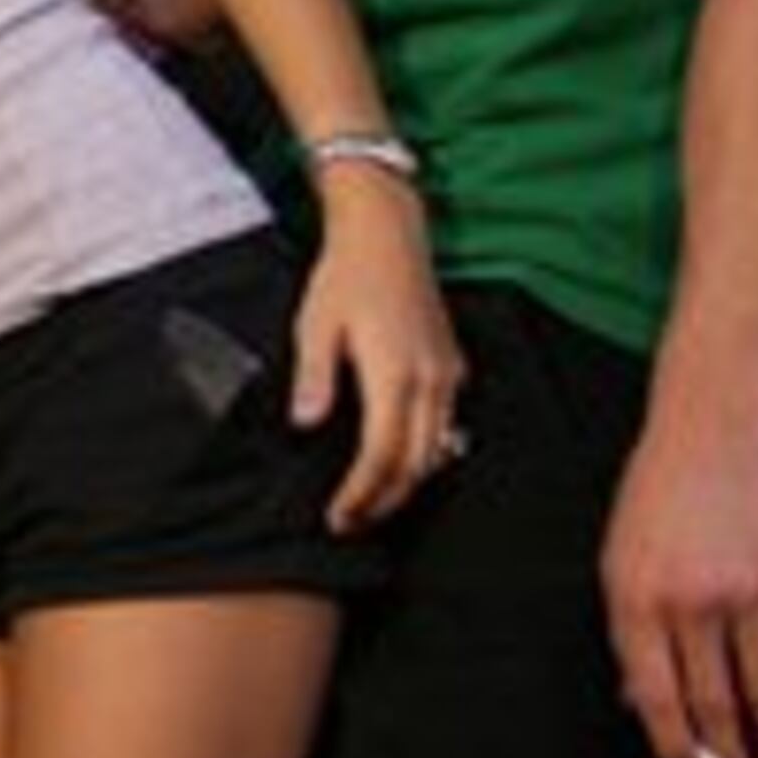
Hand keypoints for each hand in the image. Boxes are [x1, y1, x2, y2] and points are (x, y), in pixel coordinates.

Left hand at [293, 176, 463, 529]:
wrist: (388, 235)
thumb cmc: (346, 276)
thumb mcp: (315, 324)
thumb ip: (315, 377)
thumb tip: (305, 423)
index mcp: (393, 373)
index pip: (382, 455)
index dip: (361, 493)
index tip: (338, 516)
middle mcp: (430, 379)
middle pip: (415, 463)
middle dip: (384, 500)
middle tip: (350, 523)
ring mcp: (447, 373)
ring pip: (437, 450)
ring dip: (406, 483)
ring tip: (371, 503)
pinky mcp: (452, 365)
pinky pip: (447, 425)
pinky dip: (425, 454)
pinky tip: (401, 464)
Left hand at [601, 424, 757, 757]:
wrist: (707, 438)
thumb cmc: (653, 506)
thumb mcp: (619, 564)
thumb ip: (631, 636)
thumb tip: (642, 708)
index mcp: (637, 601)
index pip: (656, 697)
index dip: (674, 749)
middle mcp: (692, 604)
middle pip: (716, 706)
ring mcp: (749, 595)